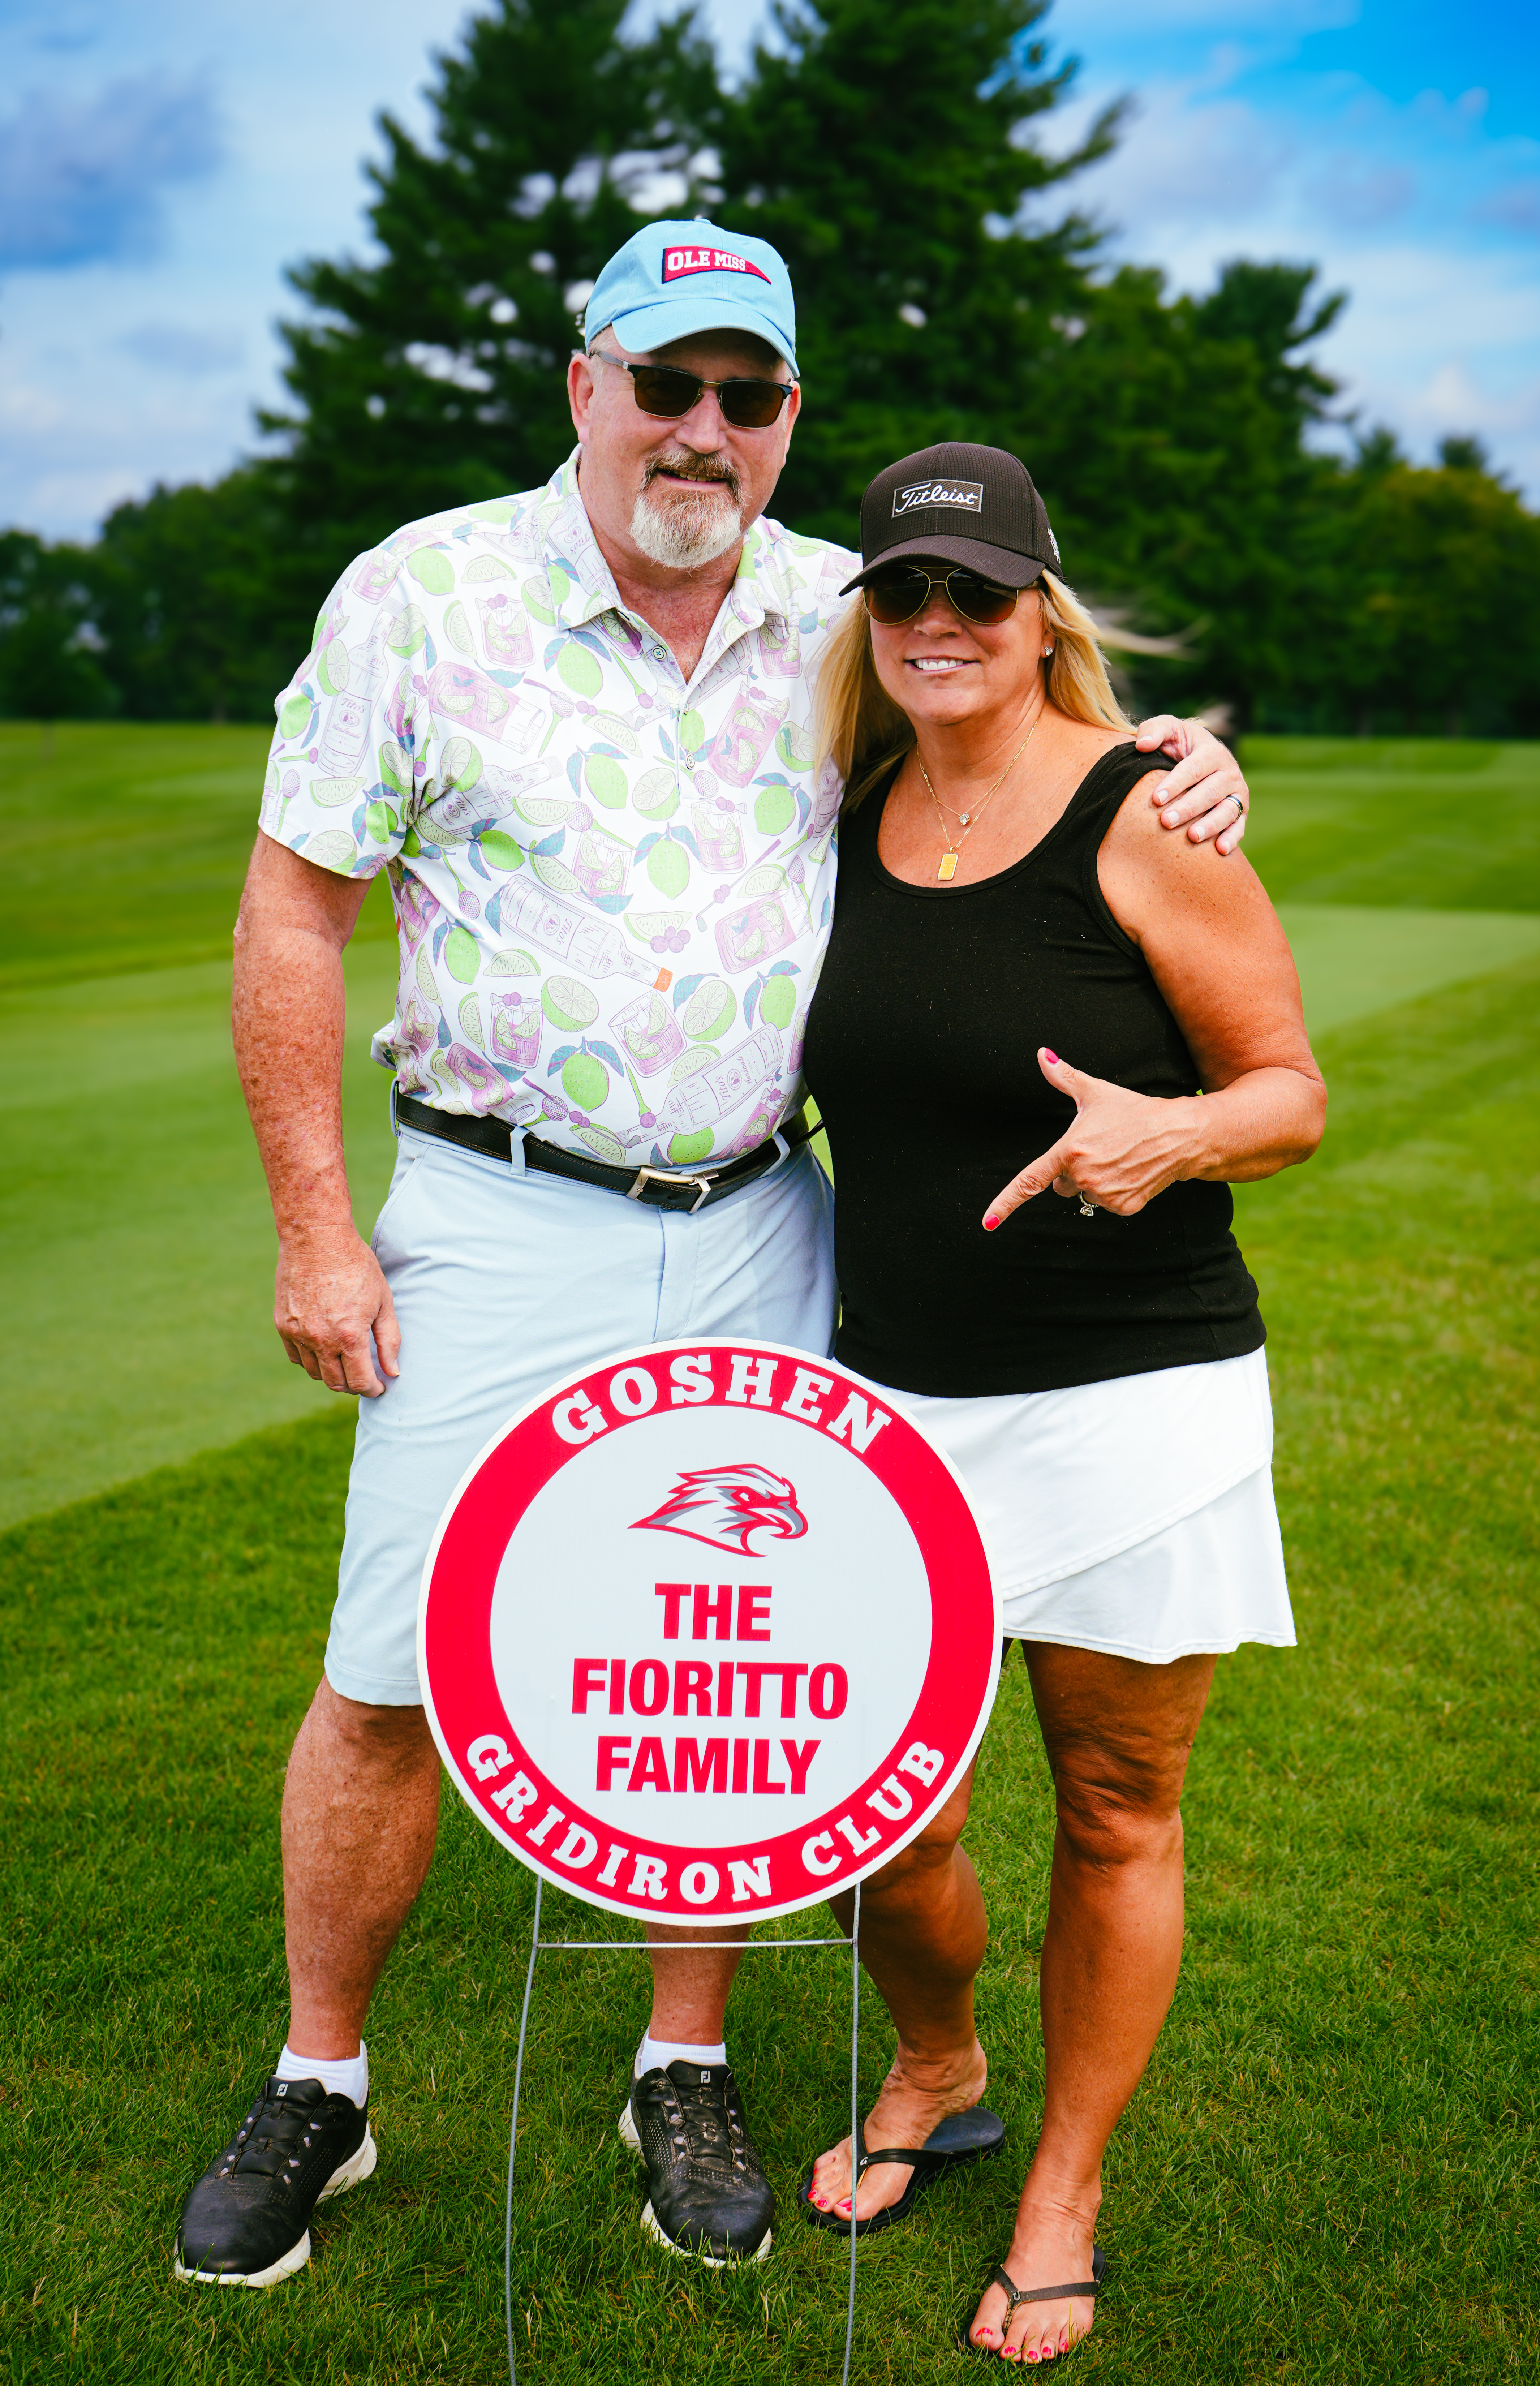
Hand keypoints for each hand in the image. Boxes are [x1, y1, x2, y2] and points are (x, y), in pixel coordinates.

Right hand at [274, 1225, 400, 1395]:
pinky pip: (297, 1357)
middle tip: (365, 1377)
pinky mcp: (283, 1326)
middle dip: (354, 1385)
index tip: (379, 1386)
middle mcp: (321, 1340)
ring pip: (315, 1373)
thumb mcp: (383, 1301)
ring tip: (346, 1362)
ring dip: (333, 1374)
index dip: (373, 1389)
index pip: (360, 1382)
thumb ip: (389, 1340)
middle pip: (336, 1383)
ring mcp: (298, 1334)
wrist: (316, 1238)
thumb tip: (393, 1372)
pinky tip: (325, 1349)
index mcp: (349, 1336)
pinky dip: (312, 1360)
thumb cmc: (356, 1265)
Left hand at [983, 1050, 1198, 1227]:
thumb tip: (1042, 1055)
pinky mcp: (1124, 1207)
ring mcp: (1104, 1195)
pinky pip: (1107, 1204)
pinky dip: (1115, 1192)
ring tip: (1118, 1158)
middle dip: (1073, 1171)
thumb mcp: (1096, 1092)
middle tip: (1098, 1150)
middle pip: (1061, 1185)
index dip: (1005, 1203)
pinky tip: (1130, 1172)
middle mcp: (1084, 1176)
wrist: (1179, 1134)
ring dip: (1095, 1181)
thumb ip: (1064, 1077)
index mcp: (1070, 1151)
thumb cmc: (1135, 1111)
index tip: (987, 1222)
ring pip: (1084, 1195)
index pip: (1029, 1181)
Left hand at [1133, 714, 1248, 855]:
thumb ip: (1155, 729)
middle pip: (1210, 792)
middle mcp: (1229, 772)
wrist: (1201, 757)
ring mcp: (1236, 793)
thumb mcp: (1169, 730)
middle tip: (1166, 821)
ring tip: (1192, 837)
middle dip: (1188, 807)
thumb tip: (1142, 744)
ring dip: (1210, 825)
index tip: (1155, 798)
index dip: (1175, 783)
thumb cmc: (1179, 745)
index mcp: (1212, 751)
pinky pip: (1238, 826)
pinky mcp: (1240, 812)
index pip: (1194, 768)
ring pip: (1227, 810)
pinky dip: (1232, 838)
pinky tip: (1220, 849)